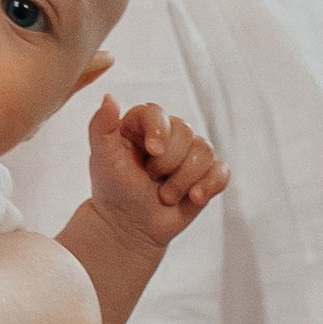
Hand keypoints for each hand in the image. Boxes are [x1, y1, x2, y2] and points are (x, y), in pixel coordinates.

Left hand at [84, 99, 227, 250]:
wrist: (130, 227)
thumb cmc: (114, 190)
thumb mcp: (102, 158)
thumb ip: (100, 127)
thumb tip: (109, 97)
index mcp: (140, 125)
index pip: (156, 113)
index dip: (159, 131)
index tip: (152, 152)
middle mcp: (168, 134)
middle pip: (185, 132)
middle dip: (168, 164)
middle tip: (151, 180)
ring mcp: (189, 153)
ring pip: (205, 151)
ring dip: (184, 180)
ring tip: (165, 196)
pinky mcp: (206, 174)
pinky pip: (222, 170)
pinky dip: (211, 185)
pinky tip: (195, 198)